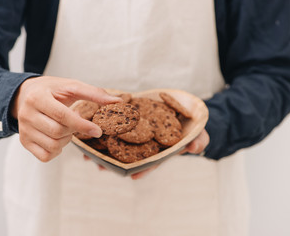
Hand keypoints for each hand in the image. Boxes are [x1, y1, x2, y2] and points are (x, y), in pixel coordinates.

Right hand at [11, 76, 121, 161]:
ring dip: (66, 140)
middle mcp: (27, 114)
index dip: (82, 125)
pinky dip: (57, 150)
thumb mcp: (72, 86)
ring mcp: (24, 130)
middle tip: (76, 122)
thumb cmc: (52, 91)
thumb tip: (117, 101)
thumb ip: (95, 93)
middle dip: (74, 130)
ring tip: (66, 128)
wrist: (25, 95)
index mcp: (38, 97)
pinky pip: (45, 156)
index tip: (98, 131)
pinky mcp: (24, 142)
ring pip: (52, 145)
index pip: (62, 115)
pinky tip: (58, 138)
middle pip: (58, 132)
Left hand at [83, 129, 209, 179]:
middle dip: (117, 163)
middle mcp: (148, 144)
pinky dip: (108, 128)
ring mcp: (141, 133)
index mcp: (162, 150)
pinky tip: (94, 130)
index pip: (152, 162)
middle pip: (131, 155)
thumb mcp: (199, 134)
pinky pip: (120, 125)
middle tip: (101, 168)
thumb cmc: (192, 128)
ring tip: (90, 155)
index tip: (133, 176)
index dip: (144, 169)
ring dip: (106, 149)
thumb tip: (194, 148)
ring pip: (122, 142)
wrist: (187, 113)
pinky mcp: (135, 120)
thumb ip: (198, 141)